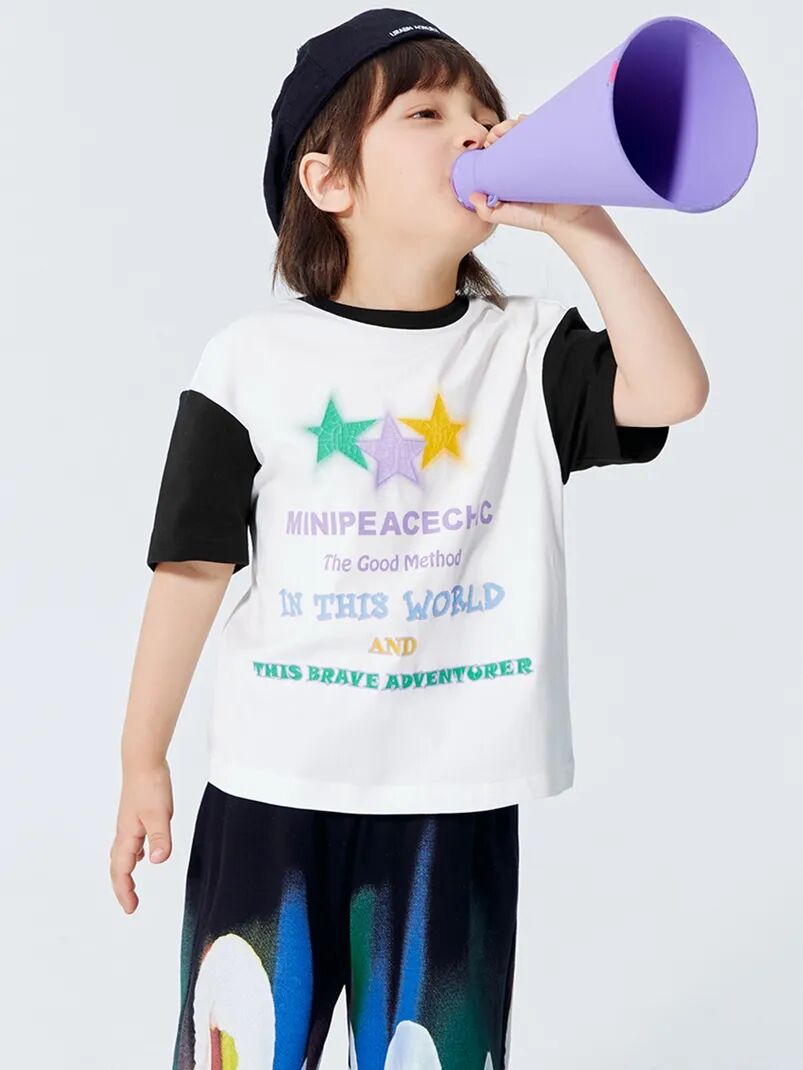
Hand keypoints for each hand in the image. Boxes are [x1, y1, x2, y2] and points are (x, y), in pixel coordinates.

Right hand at [110, 759, 173, 913]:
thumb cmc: (150, 786)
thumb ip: (159, 838)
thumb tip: (158, 862)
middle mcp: (125, 832)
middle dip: (122, 887)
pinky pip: (131, 842)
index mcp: (128, 836)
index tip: (131, 909)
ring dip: (126, 871)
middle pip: (118, 866)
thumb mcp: (160, 814)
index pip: (122, 871)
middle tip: (130, 904)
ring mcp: (129, 823)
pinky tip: (144, 853)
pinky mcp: (136, 815)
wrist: (143, 761)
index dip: (124, 891)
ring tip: (132, 886)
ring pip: (123, 854)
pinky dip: (134, 854)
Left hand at [467, 113, 597, 233]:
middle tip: (494, 136)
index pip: (497, 153)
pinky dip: (532, 121)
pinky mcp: (555, 149)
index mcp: (510, 173)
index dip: (489, 145)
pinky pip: (544, 130)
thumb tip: (472, 196)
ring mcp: (540, 154)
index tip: (485, 145)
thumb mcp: (507, 216)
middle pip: (508, 138)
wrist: (569, 219)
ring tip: (506, 129)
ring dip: (512, 125)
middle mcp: (524, 162)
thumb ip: (487, 211)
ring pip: (524, 131)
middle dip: (498, 132)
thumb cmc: (538, 218)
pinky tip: (523, 121)